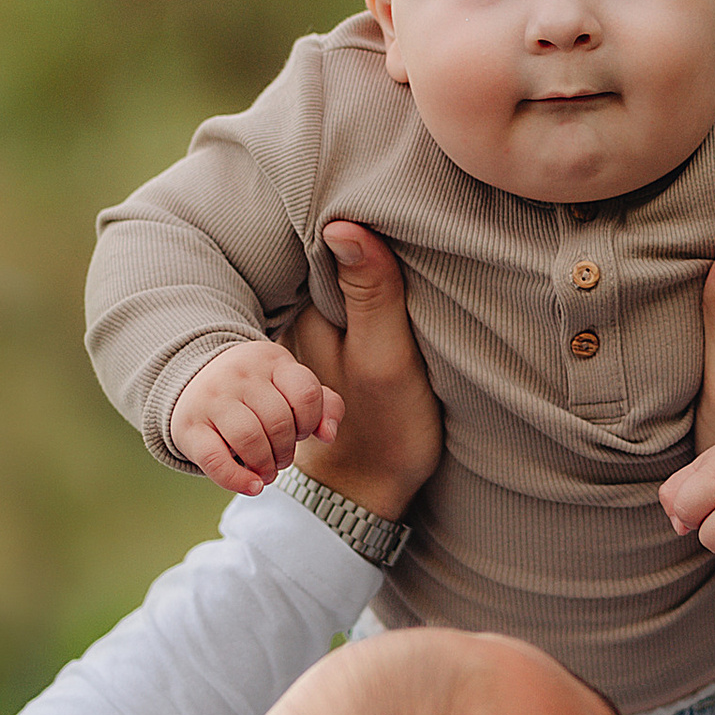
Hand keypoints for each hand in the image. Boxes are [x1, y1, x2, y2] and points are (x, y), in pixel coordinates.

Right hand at [169, 338, 342, 494]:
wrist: (191, 380)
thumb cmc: (254, 391)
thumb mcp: (289, 385)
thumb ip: (322, 405)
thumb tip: (328, 435)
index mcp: (271, 360)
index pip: (306, 393)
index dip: (311, 423)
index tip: (301, 432)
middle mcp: (240, 374)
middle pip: (279, 422)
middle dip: (287, 450)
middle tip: (281, 458)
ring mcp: (211, 398)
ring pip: (250, 439)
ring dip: (266, 466)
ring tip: (267, 471)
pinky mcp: (189, 426)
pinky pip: (215, 460)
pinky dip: (237, 480)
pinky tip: (253, 486)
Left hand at [285, 223, 442, 522]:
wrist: (372, 493)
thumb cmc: (385, 427)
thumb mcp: (385, 356)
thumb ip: (370, 293)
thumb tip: (342, 223)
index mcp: (307, 313)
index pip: (327, 246)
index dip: (362, 227)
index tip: (399, 221)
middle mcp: (302, 320)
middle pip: (332, 262)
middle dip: (365, 251)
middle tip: (412, 248)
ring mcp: (316, 338)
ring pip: (341, 285)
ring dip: (371, 278)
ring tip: (406, 276)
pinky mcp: (336, 355)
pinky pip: (350, 310)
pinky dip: (370, 304)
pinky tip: (396, 307)